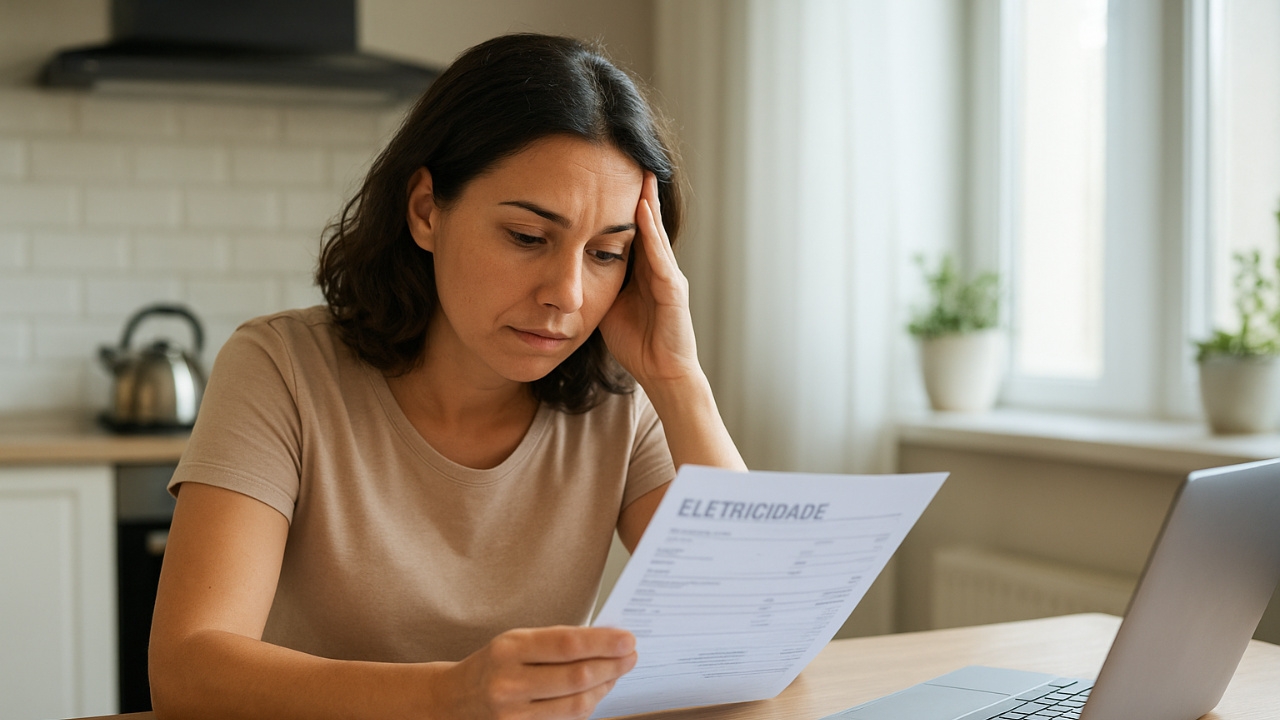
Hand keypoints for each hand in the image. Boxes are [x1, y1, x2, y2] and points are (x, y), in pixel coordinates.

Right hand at [436, 626, 636, 719]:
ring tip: (617, 672)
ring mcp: (514, 715)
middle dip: (612, 666)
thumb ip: (556, 642)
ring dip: (605, 688)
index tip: (627, 639)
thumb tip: (606, 641)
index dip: (603, 643)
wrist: (454, 701)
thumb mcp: (516, 641)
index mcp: (508, 649)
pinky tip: (596, 692)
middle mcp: (509, 684)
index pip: (566, 645)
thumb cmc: (494, 665)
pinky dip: (588, 706)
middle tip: (630, 655)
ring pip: (577, 705)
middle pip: (577, 677)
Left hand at [599, 173, 701, 386]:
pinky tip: (642, 212)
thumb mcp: (608, 305)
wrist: (661, 374)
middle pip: (649, 223)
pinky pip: (660, 257)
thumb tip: (568, 266)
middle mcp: (660, 269)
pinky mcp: (674, 292)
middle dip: (641, 193)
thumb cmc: (636, 343)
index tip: (611, 177)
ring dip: (648, 204)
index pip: (634, 230)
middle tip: (631, 159)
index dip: (623, 204)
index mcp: (644, 272)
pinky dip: (652, 233)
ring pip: (656, 233)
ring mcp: (669, 278)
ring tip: (639, 174)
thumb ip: (597, 283)